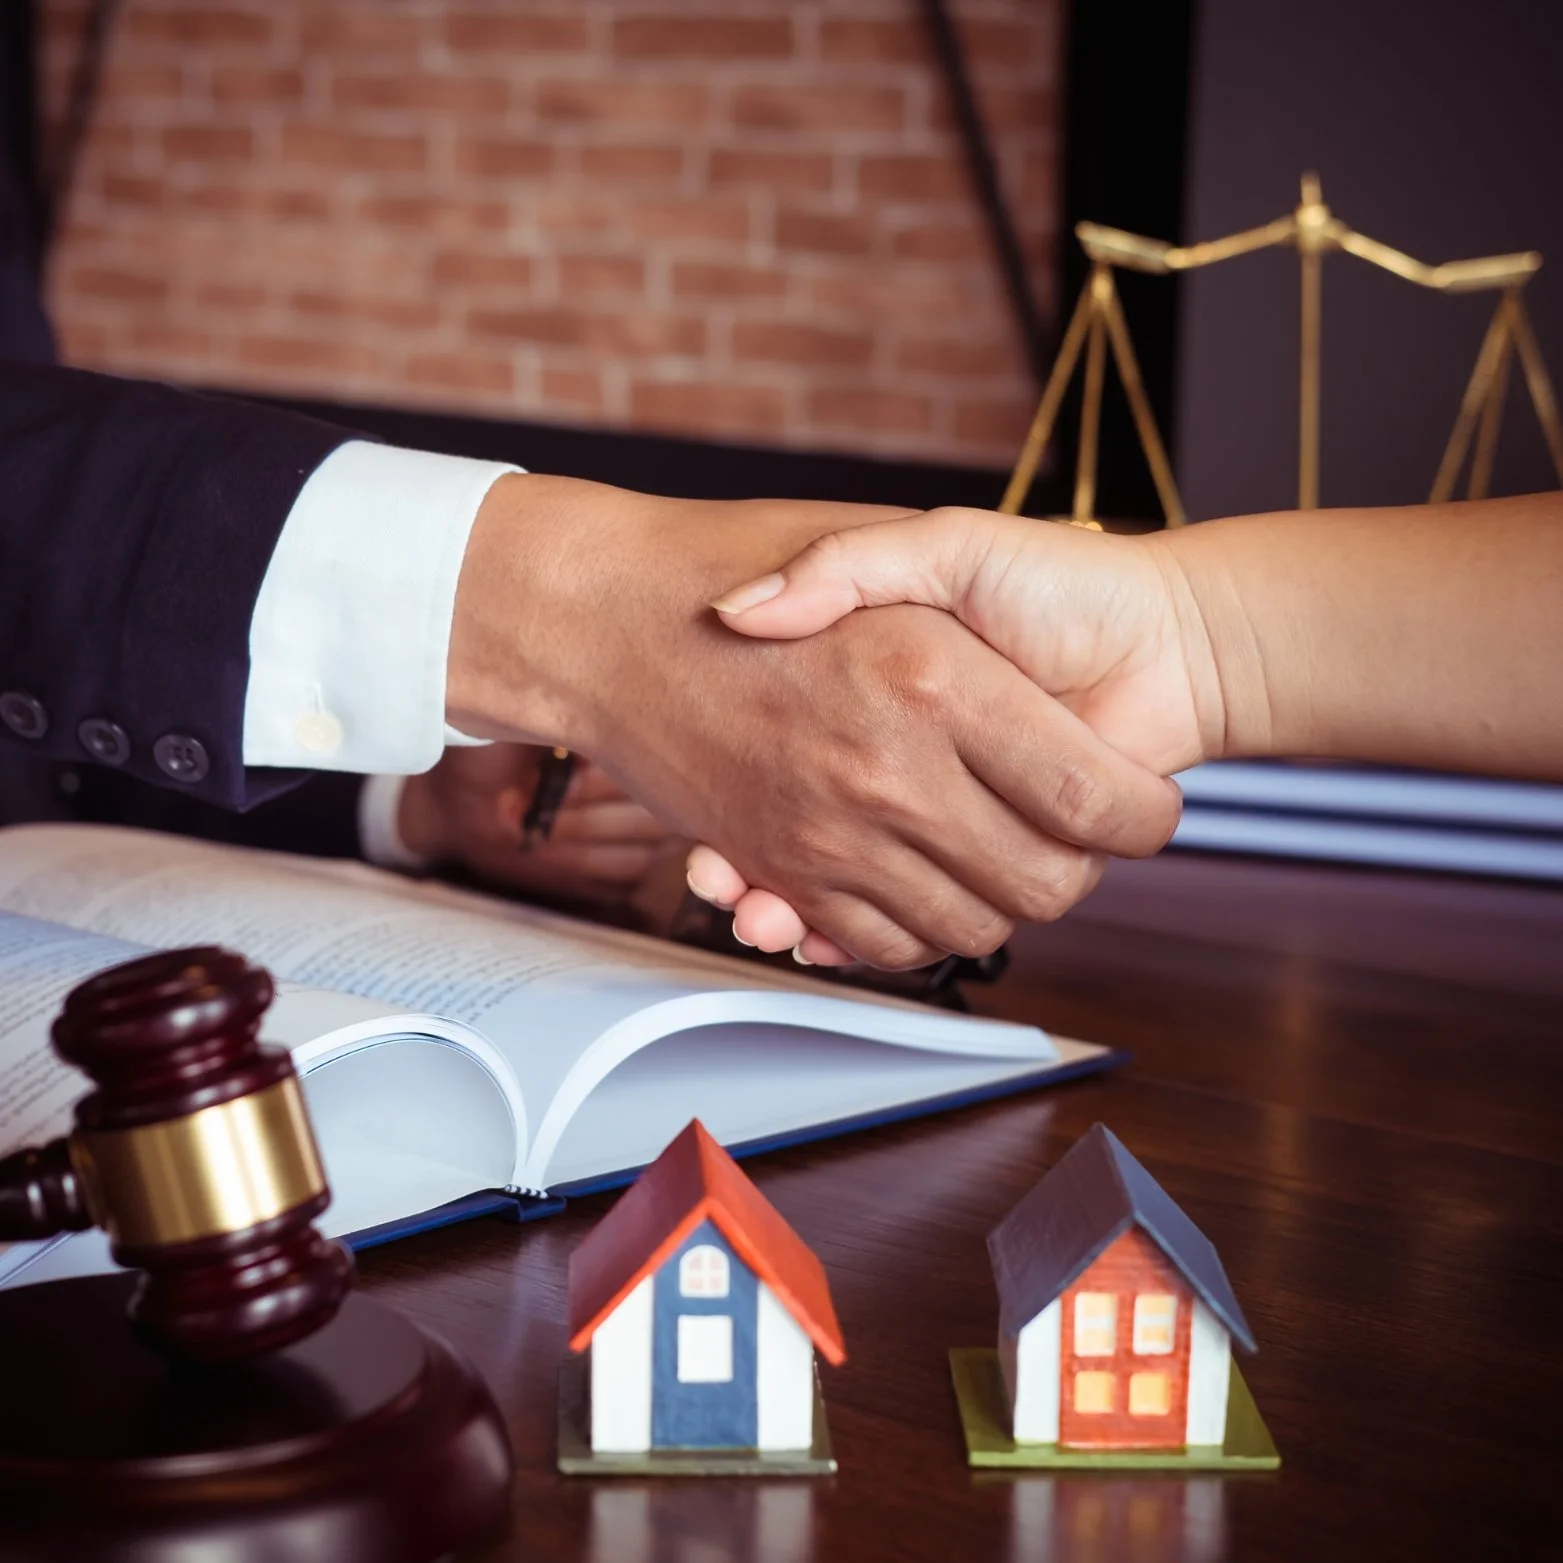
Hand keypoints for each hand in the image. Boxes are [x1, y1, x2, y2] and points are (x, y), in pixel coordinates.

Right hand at [445, 479, 1182, 968]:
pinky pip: (879, 942)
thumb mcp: (873, 529)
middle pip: (1047, 884)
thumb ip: (974, 588)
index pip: (1096, 797)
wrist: (605, 613)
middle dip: (1080, 870)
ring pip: (971, 928)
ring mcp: (832, 830)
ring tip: (1004, 855)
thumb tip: (1027, 671)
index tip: (1144, 805)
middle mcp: (891, 770)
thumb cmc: (742, 548)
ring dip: (1001, 906)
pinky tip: (927, 883)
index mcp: (941, 680)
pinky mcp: (783, 867)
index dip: (1143, 816)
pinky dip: (916, 933)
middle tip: (1076, 834)